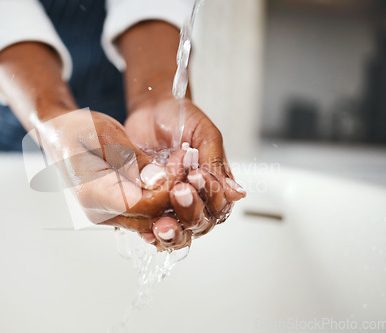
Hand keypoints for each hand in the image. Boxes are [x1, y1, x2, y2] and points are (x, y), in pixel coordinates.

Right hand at [36, 109, 190, 247]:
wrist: (57, 133)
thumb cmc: (75, 129)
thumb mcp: (105, 133)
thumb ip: (131, 159)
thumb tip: (158, 180)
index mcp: (92, 193)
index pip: (142, 205)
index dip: (169, 189)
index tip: (183, 164)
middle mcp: (98, 211)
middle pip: (149, 217)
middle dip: (174, 192)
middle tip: (187, 162)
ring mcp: (105, 214)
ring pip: (149, 218)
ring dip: (169, 195)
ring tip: (179, 165)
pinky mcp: (112, 210)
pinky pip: (142, 211)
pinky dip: (158, 196)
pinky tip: (166, 174)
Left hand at [125, 97, 245, 245]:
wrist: (151, 109)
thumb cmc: (181, 119)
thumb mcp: (205, 136)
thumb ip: (217, 164)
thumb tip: (237, 193)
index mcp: (214, 185)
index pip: (219, 206)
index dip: (210, 197)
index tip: (196, 175)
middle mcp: (195, 198)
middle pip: (200, 223)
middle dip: (191, 210)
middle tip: (179, 190)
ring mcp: (171, 204)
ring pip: (179, 231)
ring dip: (173, 229)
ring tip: (163, 221)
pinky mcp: (149, 205)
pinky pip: (152, 227)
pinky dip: (150, 232)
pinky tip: (148, 229)